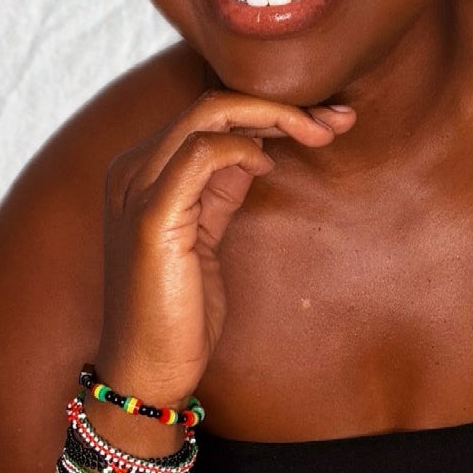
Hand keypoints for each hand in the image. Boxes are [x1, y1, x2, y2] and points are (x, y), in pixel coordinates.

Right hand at [96, 91, 354, 405]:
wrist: (146, 370)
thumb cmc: (178, 310)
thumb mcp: (205, 233)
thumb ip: (222, 187)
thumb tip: (260, 147)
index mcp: (144, 170)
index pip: (210, 113)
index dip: (271, 107)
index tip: (328, 119)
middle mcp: (133, 169)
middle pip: (211, 102)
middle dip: (282, 103)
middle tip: (338, 119)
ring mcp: (137, 189)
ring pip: (207, 114)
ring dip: (274, 115)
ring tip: (319, 132)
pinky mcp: (151, 217)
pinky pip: (199, 153)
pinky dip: (241, 147)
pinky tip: (268, 163)